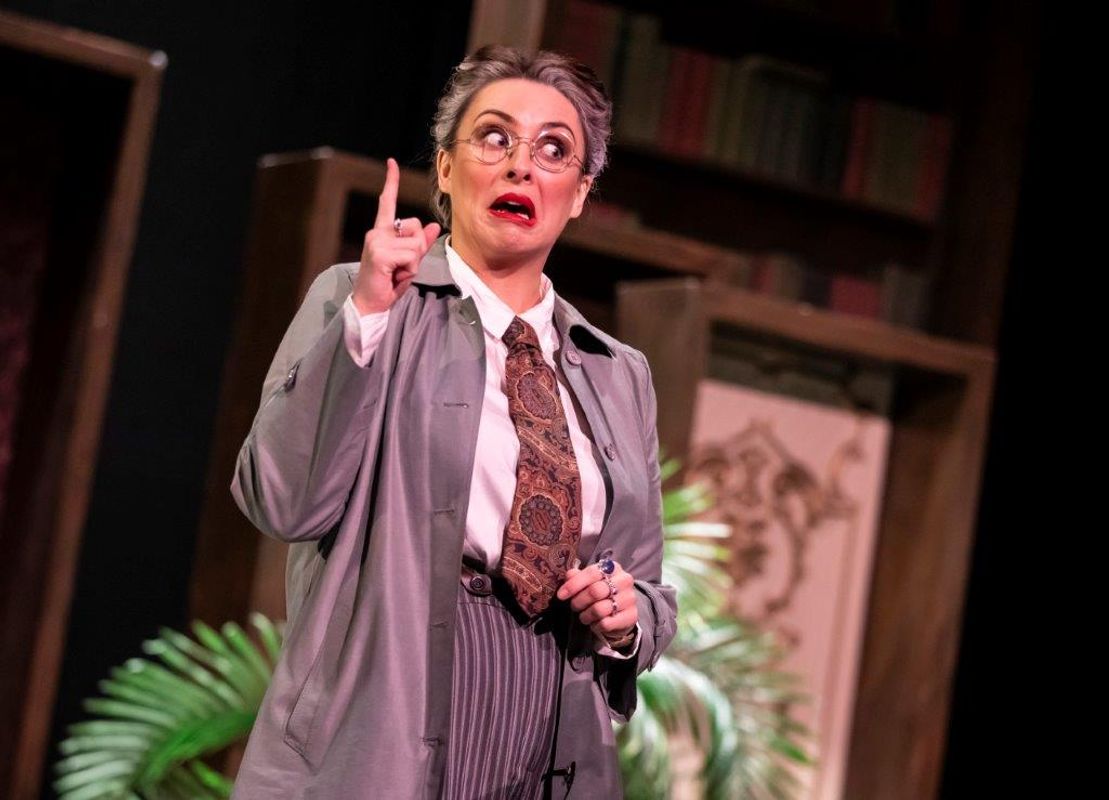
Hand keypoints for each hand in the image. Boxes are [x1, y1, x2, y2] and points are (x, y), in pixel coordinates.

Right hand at [353, 157, 440, 314]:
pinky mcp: (380, 253)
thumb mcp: (409, 262)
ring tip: (397, 273)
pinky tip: (394, 276)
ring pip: (416, 244)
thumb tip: (435, 226)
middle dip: (418, 250)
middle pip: (417, 228)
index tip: (391, 162)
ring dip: (413, 263)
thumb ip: (421, 244)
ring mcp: (377, 241)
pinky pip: (411, 256)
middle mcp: (377, 232)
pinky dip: (409, 270)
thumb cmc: (388, 284)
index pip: (387, 202)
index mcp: (382, 232)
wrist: (371, 304)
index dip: (391, 182)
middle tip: (401, 267)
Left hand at [557, 560, 636, 643]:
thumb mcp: (589, 582)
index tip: (561, 596)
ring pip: (599, 609)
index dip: (573, 585)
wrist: (621, 612)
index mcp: (613, 567)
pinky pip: (606, 623)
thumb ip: (577, 576)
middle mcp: (625, 580)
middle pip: (595, 591)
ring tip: (584, 616)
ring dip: (585, 615)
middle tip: (574, 607)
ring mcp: (630, 598)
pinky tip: (595, 623)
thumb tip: (569, 575)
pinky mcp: (631, 616)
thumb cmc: (601, 593)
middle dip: (579, 601)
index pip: (591, 573)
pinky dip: (595, 625)